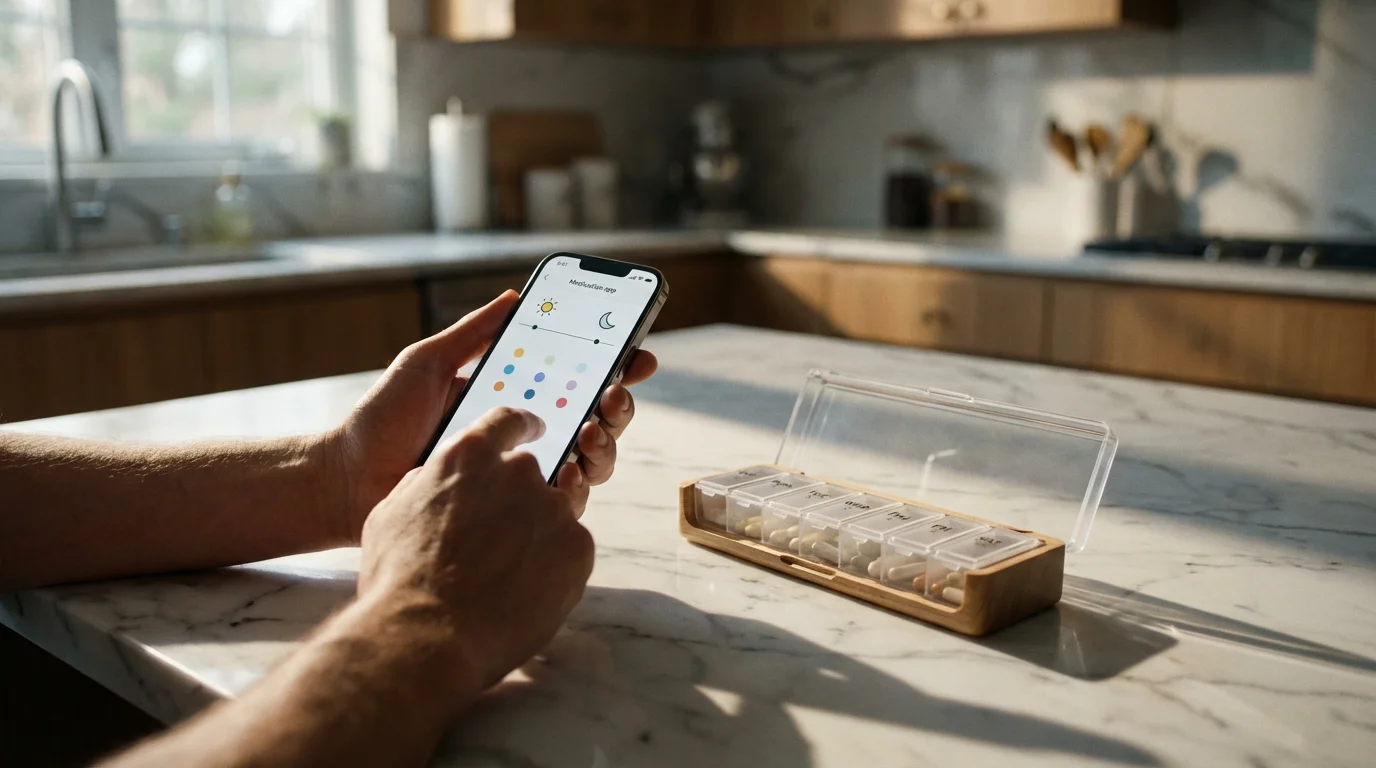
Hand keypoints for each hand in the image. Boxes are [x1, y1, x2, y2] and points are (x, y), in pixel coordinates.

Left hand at [324, 290, 657, 538]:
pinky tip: (570, 467)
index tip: (635, 350)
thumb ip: (473, 333)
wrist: (348, 478)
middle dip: (619, 401)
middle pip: (596, 417)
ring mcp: (522, 474)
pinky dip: (579, 482)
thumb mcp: (428, 362)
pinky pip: (563, 500)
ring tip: (590, 427)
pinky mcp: (513, 511)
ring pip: (591, 458)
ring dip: (606, 440)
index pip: (575, 379)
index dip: (613, 365)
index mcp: (511, 397)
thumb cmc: (382, 420)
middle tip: (614, 389)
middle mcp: (526, 436)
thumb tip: (516, 295)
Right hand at [357, 407, 593, 691]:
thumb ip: (425, 485)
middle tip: (496, 545)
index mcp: (470, 455)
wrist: (427, 635)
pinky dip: (555, 570)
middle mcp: (519, 472)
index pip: (507, 422)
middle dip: (518, 503)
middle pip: (531, 477)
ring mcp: (553, 508)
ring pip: (554, 516)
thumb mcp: (391, 513)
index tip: (533, 432)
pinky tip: (523, 595)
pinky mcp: (578, 547)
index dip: (519, 428)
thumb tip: (436, 479)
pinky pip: (572, 551)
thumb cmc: (398, 577)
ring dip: (537, 538)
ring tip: (505, 579)